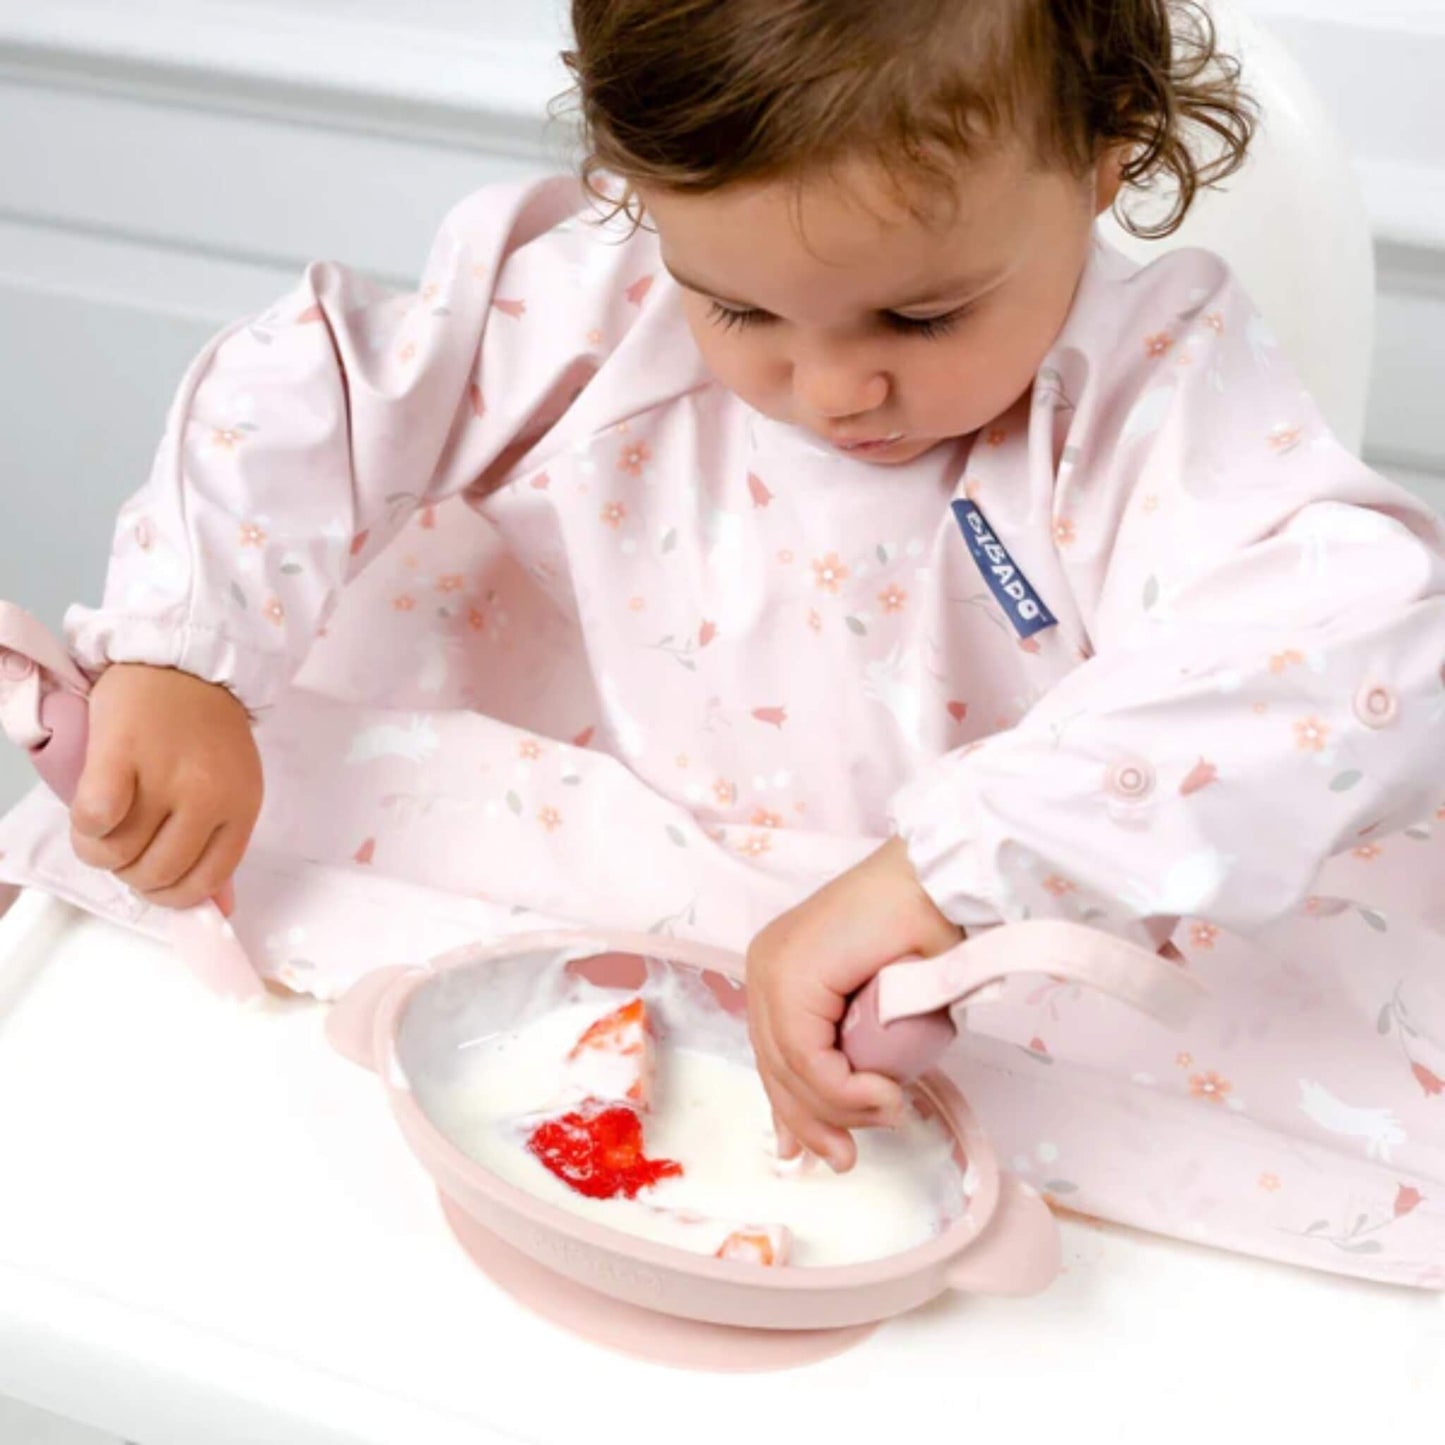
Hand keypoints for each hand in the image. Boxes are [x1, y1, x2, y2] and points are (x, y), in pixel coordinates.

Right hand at [69, 664, 262, 911]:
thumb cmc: (203, 730)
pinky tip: (94, 805)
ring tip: (104, 825)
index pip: (204, 882)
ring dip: (101, 851)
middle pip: (156, 874)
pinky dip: (87, 824)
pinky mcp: (122, 753)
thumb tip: (218, 912)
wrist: (183, 660)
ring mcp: (166, 775)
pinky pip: (96, 818)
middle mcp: (208, 797)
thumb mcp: (231, 788)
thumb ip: (221, 849)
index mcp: (240, 808)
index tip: (151, 877)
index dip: (169, 894)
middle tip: (125, 844)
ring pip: (119, 854)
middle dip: (131, 873)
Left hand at [746, 836, 961, 1171]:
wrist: (938, 883)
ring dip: (842, 1107)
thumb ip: (857, 1049)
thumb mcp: (880, 1008)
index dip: (791, 1111)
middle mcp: (766, 968)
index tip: (817, 1150)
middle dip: (810, 1122)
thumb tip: (854, 1104)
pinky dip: (845, 1088)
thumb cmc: (925, 934)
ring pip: (791, 1069)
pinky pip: (808, 1056)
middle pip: (774, 1067)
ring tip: (889, 1112)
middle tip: (844, 1159)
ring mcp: (773, 968)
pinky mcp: (791, 974)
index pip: (772, 1055)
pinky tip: (884, 1094)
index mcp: (779, 970)